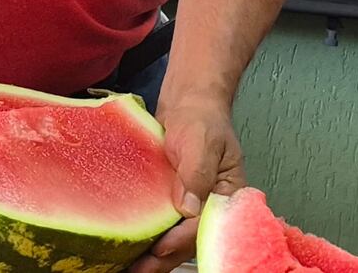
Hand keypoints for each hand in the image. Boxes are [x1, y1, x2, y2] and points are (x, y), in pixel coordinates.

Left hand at [128, 96, 244, 272]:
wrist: (188, 101)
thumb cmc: (201, 117)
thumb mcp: (203, 140)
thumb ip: (197, 172)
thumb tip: (187, 208)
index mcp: (227, 198)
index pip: (204, 226)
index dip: (181, 239)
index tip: (160, 247)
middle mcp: (210, 209)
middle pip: (188, 241)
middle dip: (164, 257)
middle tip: (138, 270)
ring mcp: (190, 206)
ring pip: (174, 238)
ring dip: (154, 255)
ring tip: (129, 267)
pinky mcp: (171, 201)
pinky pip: (162, 224)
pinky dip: (148, 237)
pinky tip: (129, 247)